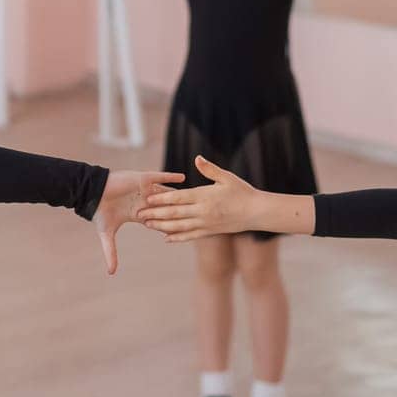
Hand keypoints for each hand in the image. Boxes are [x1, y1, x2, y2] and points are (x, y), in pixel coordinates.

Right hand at [92, 170, 185, 273]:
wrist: (92, 192)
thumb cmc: (99, 211)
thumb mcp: (107, 233)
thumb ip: (111, 252)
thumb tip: (111, 273)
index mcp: (139, 214)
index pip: (158, 222)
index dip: (170, 227)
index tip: (183, 233)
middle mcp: (144, 202)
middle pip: (166, 208)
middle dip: (179, 213)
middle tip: (195, 217)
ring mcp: (144, 190)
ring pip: (165, 193)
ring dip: (178, 195)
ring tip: (194, 197)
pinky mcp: (142, 178)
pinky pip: (159, 177)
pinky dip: (171, 177)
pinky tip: (183, 178)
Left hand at [139, 156, 260, 241]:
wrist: (257, 212)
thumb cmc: (242, 191)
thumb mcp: (227, 177)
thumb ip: (210, 169)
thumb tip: (197, 158)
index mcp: (205, 196)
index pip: (179, 198)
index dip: (162, 199)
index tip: (147, 199)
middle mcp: (203, 212)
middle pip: (175, 214)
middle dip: (155, 214)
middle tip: (139, 214)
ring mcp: (206, 224)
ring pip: (180, 227)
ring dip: (162, 227)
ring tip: (147, 225)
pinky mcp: (210, 232)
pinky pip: (191, 236)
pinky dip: (178, 237)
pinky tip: (166, 239)